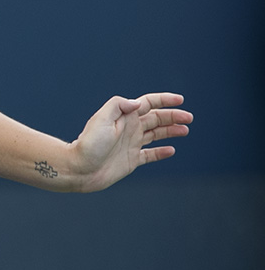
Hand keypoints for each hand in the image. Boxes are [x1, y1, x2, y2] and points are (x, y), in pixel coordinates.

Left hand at [71, 92, 192, 191]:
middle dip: (173, 116)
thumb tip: (138, 103)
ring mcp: (131, 144)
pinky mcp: (131, 160)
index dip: (164, 100)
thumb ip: (119, 105)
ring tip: (185, 130)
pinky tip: (171, 150)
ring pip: (156, 134)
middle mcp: (129, 129)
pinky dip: (161, 152)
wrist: (79, 169)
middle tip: (189, 118)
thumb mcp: (101, 119)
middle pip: (156, 118)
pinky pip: (150, 154)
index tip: (180, 100)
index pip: (148, 103)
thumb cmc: (89, 143)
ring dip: (171, 131)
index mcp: (124, 117)